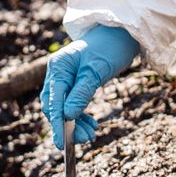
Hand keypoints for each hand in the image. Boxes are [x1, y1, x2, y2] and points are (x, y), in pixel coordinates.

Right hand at [39, 25, 140, 148]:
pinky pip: (72, 105)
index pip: (53, 101)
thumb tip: (67, 116)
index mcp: (58, 67)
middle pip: (55, 107)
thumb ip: (81, 93)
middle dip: (67, 126)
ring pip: (64, 108)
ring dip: (75, 124)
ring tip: (90, 135)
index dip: (57, 124)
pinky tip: (91, 125)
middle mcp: (58, 73)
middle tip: (86, 139)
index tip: (62, 143)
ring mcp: (66, 78)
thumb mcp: (97, 70)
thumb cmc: (109, 47)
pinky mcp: (75, 84)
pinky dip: (80, 117)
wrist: (121, 33)